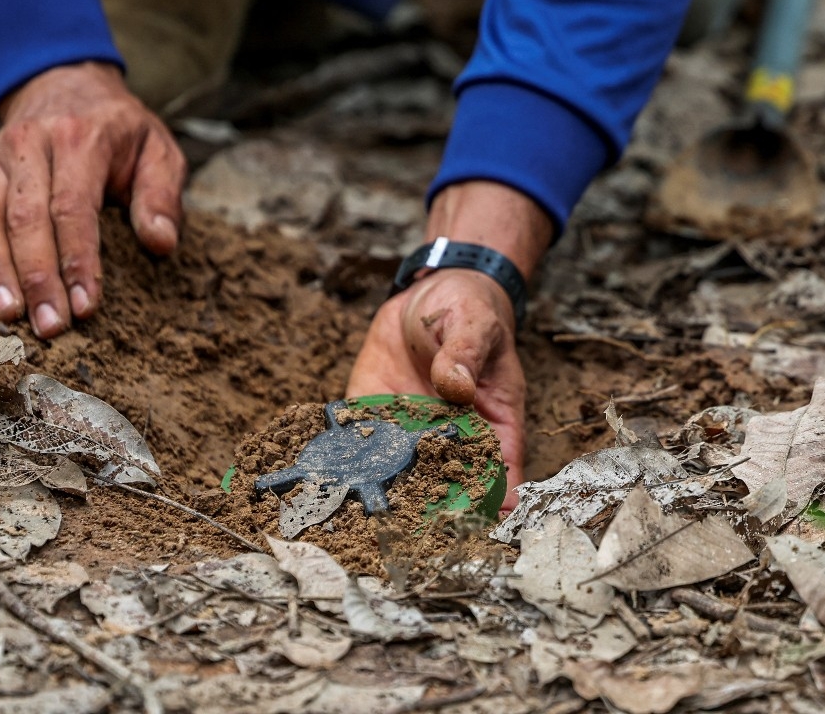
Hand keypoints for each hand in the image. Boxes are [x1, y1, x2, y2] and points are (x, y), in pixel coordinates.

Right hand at [0, 62, 186, 337]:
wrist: (65, 84)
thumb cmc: (119, 130)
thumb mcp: (157, 148)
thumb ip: (162, 194)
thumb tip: (161, 243)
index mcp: (79, 139)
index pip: (73, 207)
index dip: (77, 260)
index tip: (86, 305)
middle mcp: (30, 147)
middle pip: (25, 219)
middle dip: (36, 278)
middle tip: (50, 327)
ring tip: (8, 318)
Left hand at [345, 182, 553, 509]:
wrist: (429, 294)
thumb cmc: (468, 310)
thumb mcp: (474, 323)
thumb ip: (466, 353)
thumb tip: (455, 385)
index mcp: (492, 422)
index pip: (498, 471)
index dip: (490, 500)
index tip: (474, 522)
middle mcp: (450, 436)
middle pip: (446, 484)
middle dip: (429, 510)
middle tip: (406, 530)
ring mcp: (410, 429)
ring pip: (398, 472)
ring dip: (380, 495)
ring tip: (359, 519)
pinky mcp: (374, 411)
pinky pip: (359, 439)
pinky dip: (344, 458)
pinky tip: (326, 477)